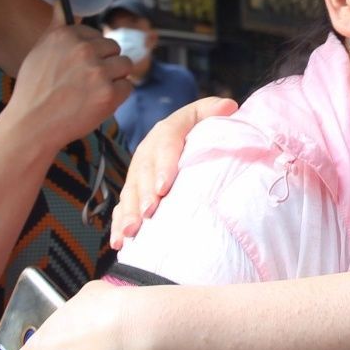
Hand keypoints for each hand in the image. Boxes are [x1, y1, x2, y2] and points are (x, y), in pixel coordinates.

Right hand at [3, 22, 132, 151]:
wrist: (32, 125)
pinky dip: (117, 96)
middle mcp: (84, 50)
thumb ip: (56, 26)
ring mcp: (98, 72)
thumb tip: (60, 3)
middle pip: (114, 48)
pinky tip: (98, 103)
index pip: (97, 35)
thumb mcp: (40, 51)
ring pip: (125, 65)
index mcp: (67, 36)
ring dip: (115, 78)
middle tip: (87, 82)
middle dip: (106, 63)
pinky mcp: (109, 93)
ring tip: (94, 91)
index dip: (92, 52)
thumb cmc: (34, 89)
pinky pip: (127, 87)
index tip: (80, 66)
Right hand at [110, 96, 237, 248]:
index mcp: (168, 130)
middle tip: (148, 212)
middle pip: (143, 171)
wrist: (186, 142)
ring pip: (130, 192)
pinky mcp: (133, 192)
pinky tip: (119, 242)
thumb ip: (213, 111)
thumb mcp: (206, 117)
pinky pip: (122, 208)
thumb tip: (230, 106)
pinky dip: (119, 225)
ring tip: (132, 231)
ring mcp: (138, 173)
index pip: (165, 142)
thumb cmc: (202, 131)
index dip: (163, 164)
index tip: (164, 186)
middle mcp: (149, 151)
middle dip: (144, 193)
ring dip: (129, 212)